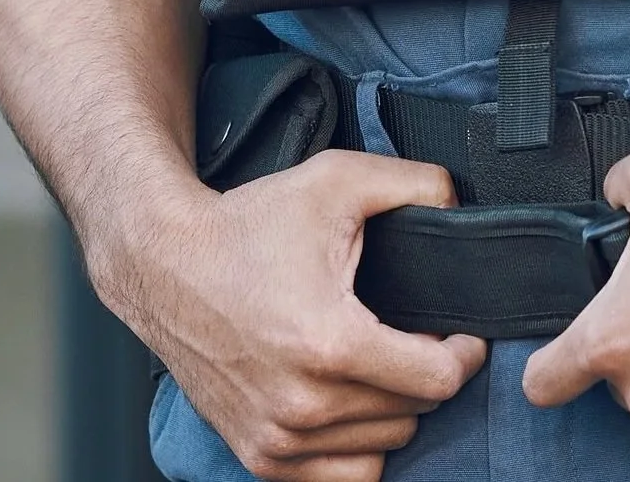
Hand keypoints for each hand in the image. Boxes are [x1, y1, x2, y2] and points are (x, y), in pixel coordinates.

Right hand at [114, 151, 486, 481]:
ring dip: (392, 410)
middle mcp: (304, 405)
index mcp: (330, 343)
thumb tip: (461, 205)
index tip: (462, 332)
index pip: (437, 380)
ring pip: (382, 448)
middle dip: (425, 374)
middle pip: (413, 413)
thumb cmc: (250, 224)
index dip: (464, 352)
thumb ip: (417, 185)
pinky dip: (357, 448)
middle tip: (414, 335)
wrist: (166, 265)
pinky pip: (341, 478)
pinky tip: (352, 402)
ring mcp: (277, 439)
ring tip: (380, 363)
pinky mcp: (259, 457)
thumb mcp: (339, 178)